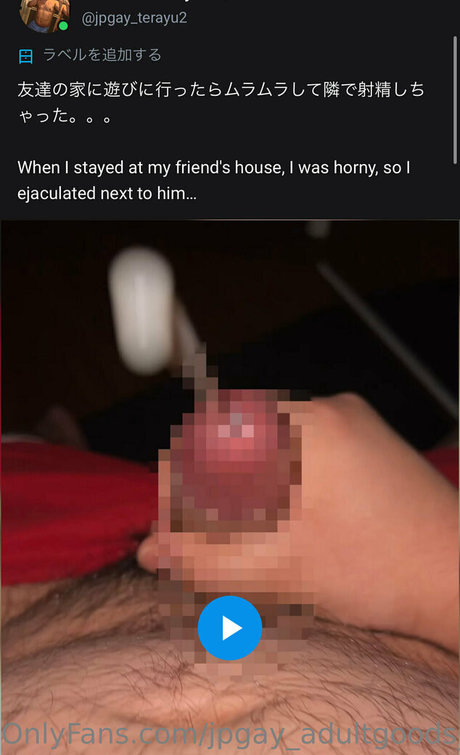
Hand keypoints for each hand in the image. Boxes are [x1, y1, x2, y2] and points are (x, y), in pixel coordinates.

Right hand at [138, 393, 457, 651]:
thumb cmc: (383, 569)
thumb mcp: (281, 568)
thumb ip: (206, 558)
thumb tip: (152, 551)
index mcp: (305, 426)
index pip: (212, 435)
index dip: (179, 482)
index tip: (169, 526)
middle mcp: (327, 411)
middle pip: (237, 441)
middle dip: (210, 495)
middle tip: (200, 545)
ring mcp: (348, 424)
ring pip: (265, 451)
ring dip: (241, 495)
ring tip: (237, 545)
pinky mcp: (362, 443)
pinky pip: (296, 455)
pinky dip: (274, 490)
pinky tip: (274, 531)